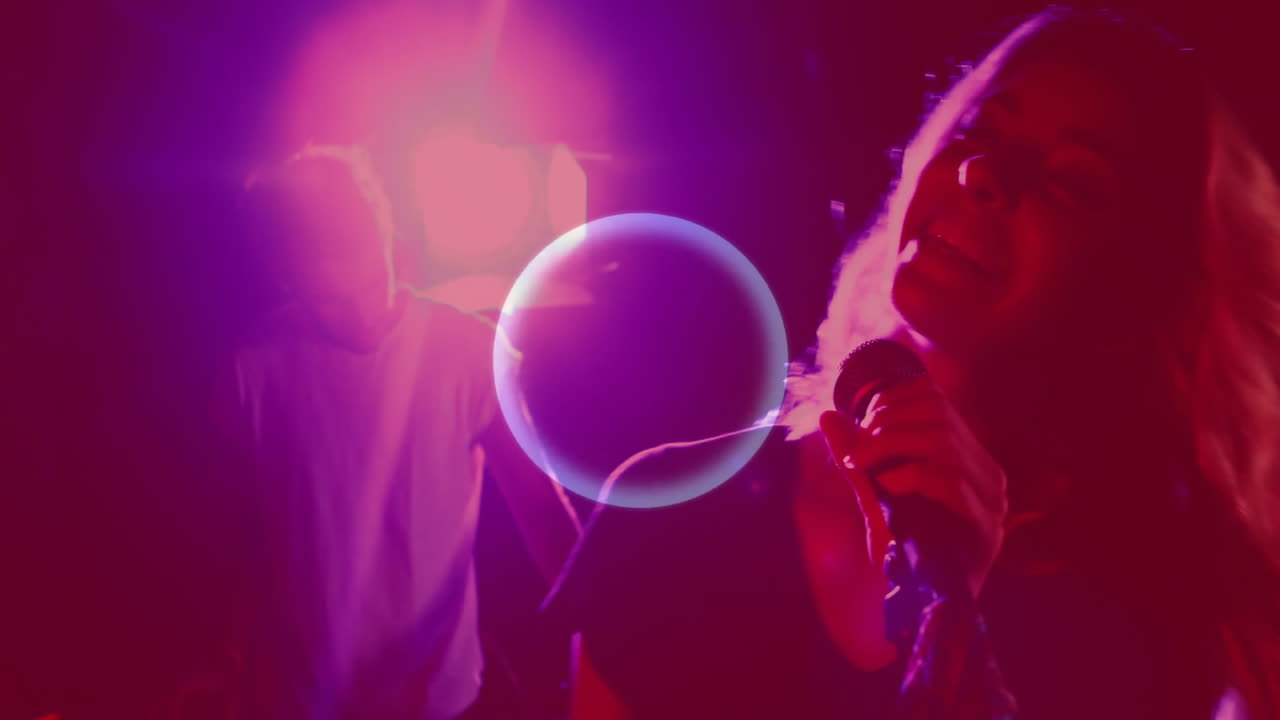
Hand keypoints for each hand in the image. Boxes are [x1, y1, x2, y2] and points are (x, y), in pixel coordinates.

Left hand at [819, 376, 1008, 597]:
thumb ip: (858, 454)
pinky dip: (912, 475)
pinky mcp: (984, 526)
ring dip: (893, 446)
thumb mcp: (875, 491)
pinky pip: (951, 482)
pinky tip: (888, 485)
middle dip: (889, 423)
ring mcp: (991, 500)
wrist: (918, 602)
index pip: (938, 400)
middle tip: (858, 447)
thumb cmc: (903, 544)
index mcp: (968, 456)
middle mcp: (988, 472)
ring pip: (944, 443)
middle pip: (940, 416)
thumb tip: (828, 416)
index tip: (864, 421)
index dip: (895, 400)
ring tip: (864, 464)